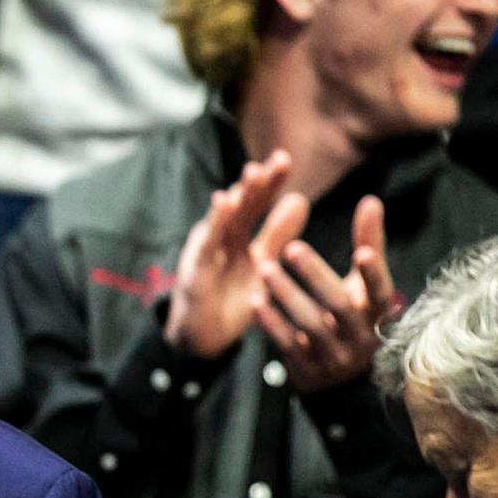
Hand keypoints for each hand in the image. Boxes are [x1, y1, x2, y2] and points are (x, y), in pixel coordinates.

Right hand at [163, 151, 308, 359]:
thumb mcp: (262, 265)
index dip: (271, 183)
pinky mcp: (196, 272)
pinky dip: (216, 222)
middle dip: (260, 183)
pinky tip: (225, 200)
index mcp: (238, 235)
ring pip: (224, 221)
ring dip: (240, 196)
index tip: (286, 159)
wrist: (203, 338)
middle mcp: (221, 238)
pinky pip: (208, 244)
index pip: (257, 204)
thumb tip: (300, 199)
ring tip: (254, 173)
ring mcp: (207, 253)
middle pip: (242, 206)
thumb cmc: (230, 299)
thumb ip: (277, 234)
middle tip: (280, 160)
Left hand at [252, 194, 399, 394]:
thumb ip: (368, 244)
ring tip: (265, 268)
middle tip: (292, 248)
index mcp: (378, 313)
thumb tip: (371, 200)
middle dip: (315, 276)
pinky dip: (272, 323)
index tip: (362, 253)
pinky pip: (288, 345)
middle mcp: (360, 337)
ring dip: (287, 295)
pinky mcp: (308, 368)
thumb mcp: (362, 285)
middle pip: (339, 305)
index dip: (373, 275)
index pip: (379, 292)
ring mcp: (334, 356)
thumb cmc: (352, 316)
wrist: (339, 377)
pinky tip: (256, 302)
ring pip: (310, 325)